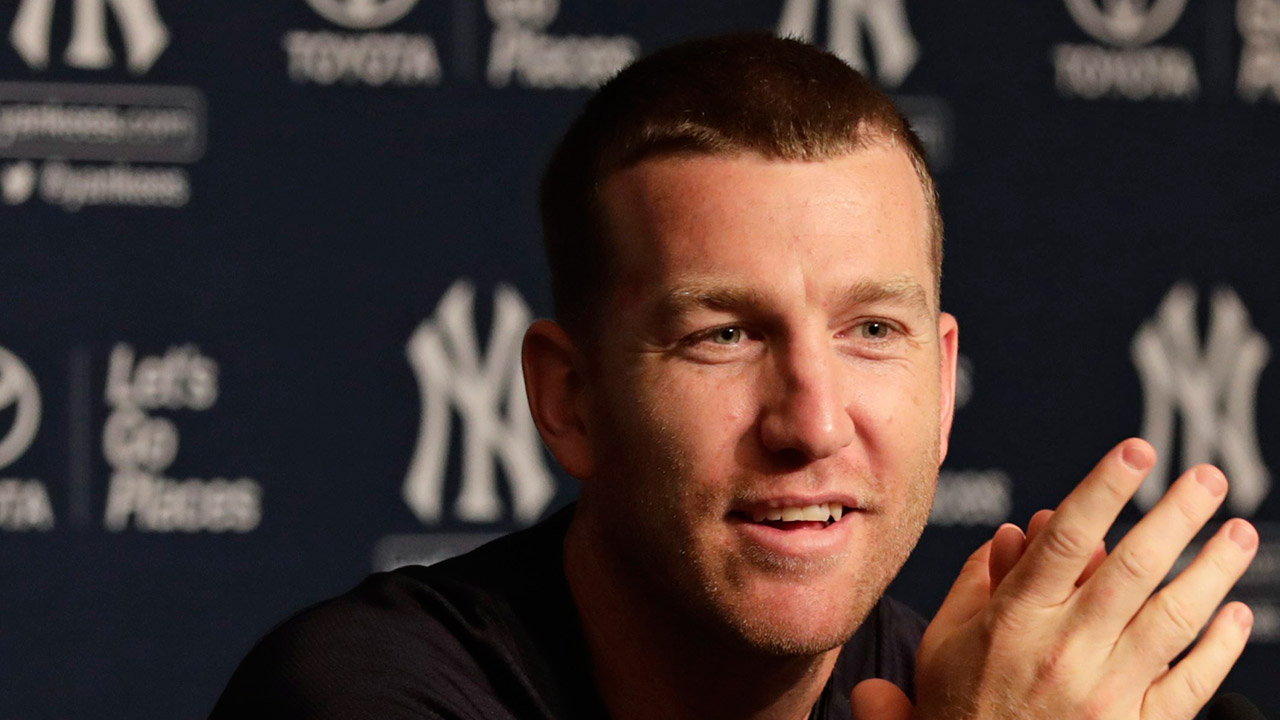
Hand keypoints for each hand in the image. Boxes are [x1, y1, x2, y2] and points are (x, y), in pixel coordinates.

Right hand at [852, 439, 1257, 719]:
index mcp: (1015, 619)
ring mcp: (1108, 692)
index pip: (1069, 537)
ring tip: (1238, 533)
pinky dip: (1221, 645)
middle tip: (1208, 479)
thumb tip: (1021, 532)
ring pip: (1174, 616)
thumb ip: (978, 582)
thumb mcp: (944, 641)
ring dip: (1214, 568)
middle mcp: (1065, 650)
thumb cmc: (958, 712)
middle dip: (1178, 514)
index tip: (1136, 451)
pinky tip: (1237, 614)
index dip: (1106, 488)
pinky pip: (1193, 682)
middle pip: (1134, 565)